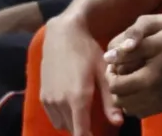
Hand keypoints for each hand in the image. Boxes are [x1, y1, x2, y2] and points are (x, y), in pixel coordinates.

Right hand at [40, 17, 123, 133]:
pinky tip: (76, 106)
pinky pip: (54, 116)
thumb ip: (110, 100)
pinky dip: (64, 117)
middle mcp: (60, 102)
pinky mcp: (42, 96)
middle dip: (84, 130)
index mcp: (78, 97)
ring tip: (88, 113)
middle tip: (98, 122)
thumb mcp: (103, 72)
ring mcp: (49, 100)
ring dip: (74, 124)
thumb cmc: (88, 51)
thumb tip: (119, 122)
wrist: (62, 35)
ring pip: (62, 124)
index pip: (80, 132)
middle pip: (72, 129)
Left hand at [104, 25, 161, 117]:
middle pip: (120, 100)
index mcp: (148, 79)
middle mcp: (154, 96)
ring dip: (126, 97)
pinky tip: (143, 88)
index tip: (116, 65)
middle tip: (122, 72)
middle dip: (117, 87)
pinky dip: (138, 102)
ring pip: (130, 109)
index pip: (115, 87)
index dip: (111, 75)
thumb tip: (106, 58)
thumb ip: (128, 52)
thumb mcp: (153, 40)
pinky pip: (144, 111)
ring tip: (132, 80)